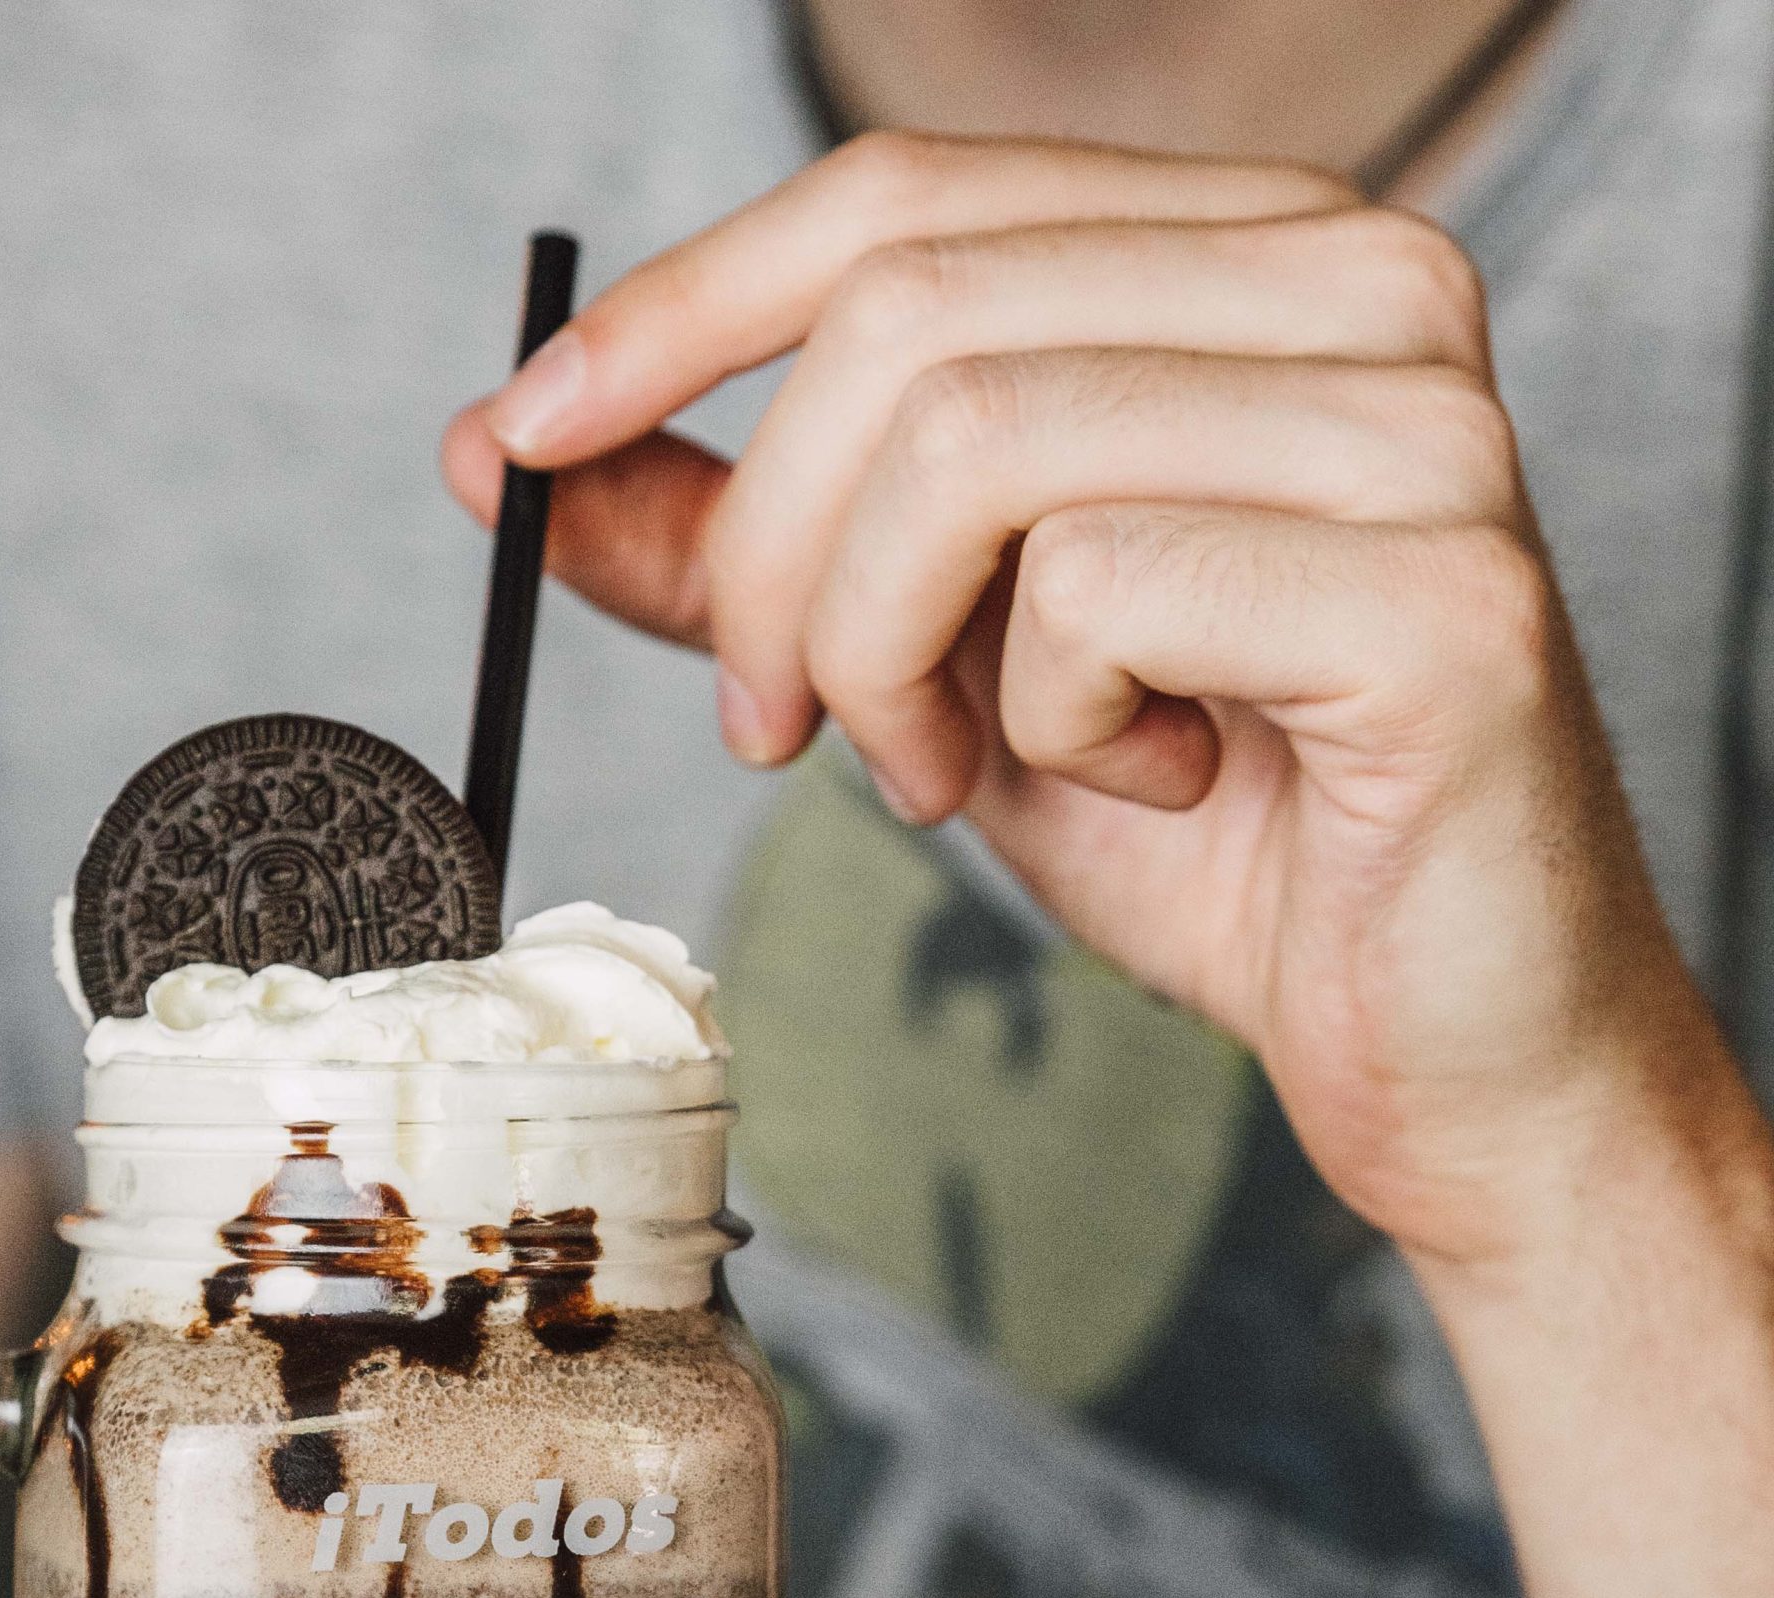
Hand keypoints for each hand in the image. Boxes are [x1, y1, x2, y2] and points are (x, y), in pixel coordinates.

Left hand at [444, 135, 1739, 1276]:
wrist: (1433, 1039)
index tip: (518, 442)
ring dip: (891, 652)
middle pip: (906, 314)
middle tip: (776, 726)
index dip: (679, 312)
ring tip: (954, 771)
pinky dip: (1051, 728)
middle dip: (772, 555)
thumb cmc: (1212, 837)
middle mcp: (1351, 282)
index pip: (901, 199)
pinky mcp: (1441, 585)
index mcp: (1234, 259)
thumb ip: (754, 547)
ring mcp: (1415, 420)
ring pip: (975, 439)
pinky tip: (1150, 780)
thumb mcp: (934, 667)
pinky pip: (1099, 590)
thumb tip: (524, 457)